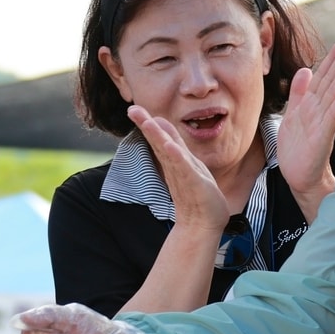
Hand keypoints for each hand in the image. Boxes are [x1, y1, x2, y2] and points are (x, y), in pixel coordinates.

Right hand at [128, 105, 229, 233]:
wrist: (203, 225)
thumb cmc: (198, 196)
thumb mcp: (188, 166)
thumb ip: (177, 149)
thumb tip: (165, 131)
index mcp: (173, 161)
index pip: (159, 138)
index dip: (148, 123)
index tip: (134, 109)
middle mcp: (174, 166)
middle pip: (158, 142)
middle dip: (146, 125)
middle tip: (131, 110)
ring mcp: (182, 174)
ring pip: (167, 152)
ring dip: (158, 137)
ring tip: (148, 122)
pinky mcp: (192, 183)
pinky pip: (183, 168)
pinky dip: (176, 157)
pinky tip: (171, 146)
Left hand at [277, 39, 334, 213]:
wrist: (299, 177)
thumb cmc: (298, 148)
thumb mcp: (293, 115)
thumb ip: (299, 93)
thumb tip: (305, 69)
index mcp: (312, 104)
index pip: (324, 76)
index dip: (333, 59)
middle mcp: (321, 110)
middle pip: (333, 81)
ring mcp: (324, 122)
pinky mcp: (324, 136)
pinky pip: (333, 116)